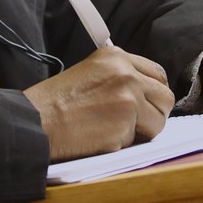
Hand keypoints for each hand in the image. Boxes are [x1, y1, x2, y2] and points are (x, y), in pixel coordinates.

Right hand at [23, 47, 174, 161]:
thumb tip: (147, 91)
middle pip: (165, 97)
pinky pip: (138, 141)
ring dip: (142, 131)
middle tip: (137, 123)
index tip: (149, 102)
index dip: (155, 92)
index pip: (157, 73)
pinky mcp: (124, 126)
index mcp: (117, 57)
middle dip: (155, 113)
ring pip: (158, 122)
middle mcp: (126, 75)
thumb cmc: (56, 102)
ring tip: (114, 129)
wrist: (37, 121)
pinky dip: (123, 144)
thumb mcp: (90, 72)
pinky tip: (101, 137)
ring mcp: (128, 100)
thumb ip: (119, 76)